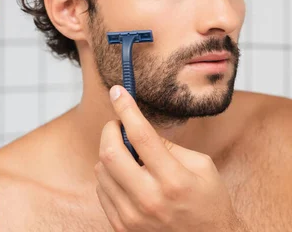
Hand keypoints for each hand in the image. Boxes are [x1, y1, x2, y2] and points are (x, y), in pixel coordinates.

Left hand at [94, 85, 246, 231]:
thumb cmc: (208, 202)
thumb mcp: (201, 167)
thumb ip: (168, 145)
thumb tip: (136, 125)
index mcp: (174, 180)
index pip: (141, 135)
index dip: (126, 108)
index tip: (117, 92)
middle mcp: (150, 199)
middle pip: (110, 153)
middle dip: (110, 130)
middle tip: (118, 125)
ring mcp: (132, 216)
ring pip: (101, 170)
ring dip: (109, 154)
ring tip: (129, 157)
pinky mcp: (121, 226)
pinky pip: (101, 189)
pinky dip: (109, 176)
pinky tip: (127, 178)